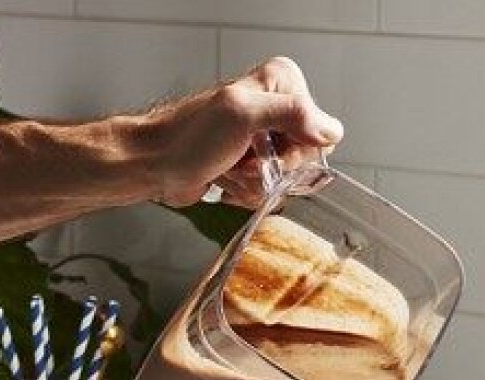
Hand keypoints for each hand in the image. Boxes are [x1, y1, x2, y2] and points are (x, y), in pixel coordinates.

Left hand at [134, 57, 344, 206]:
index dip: (297, 149)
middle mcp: (278, 106)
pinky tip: (227, 178)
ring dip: (257, 182)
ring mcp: (267, 136)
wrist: (155, 164)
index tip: (264, 145)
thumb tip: (330, 131)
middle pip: (310, 157)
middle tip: (243, 159)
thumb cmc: (187, 138)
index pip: (323, 130)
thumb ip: (293, 113)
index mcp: (282, 82)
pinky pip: (273, 189)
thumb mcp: (242, 115)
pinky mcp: (256, 161)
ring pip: (291, 178)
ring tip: (230, 168)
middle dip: (274, 168)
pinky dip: (249, 191)